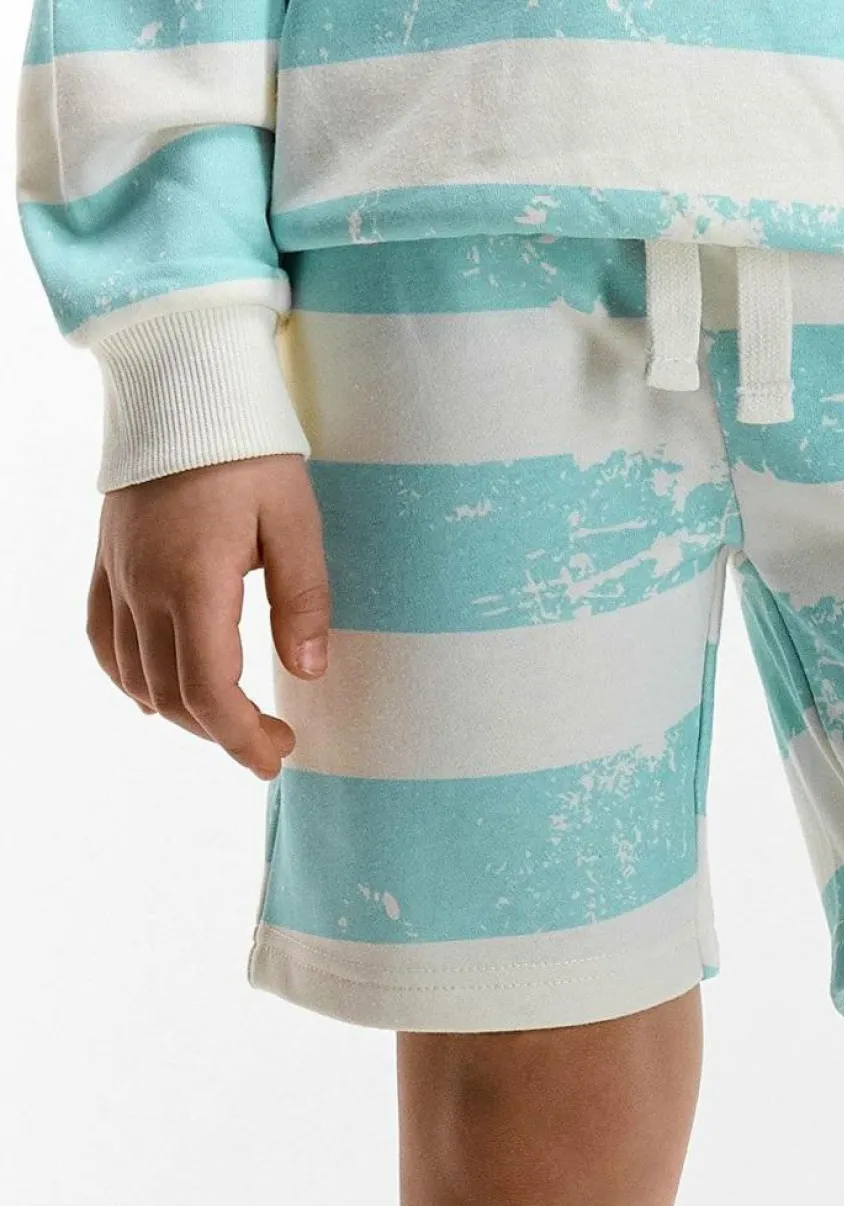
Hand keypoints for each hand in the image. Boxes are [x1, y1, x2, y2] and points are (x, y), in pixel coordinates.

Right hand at [88, 454, 329, 779]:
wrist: (181, 381)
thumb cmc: (246, 446)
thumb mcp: (295, 519)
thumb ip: (303, 599)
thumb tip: (308, 671)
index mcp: (192, 581)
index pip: (207, 690)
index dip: (241, 737)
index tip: (277, 754)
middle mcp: (143, 587)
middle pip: (172, 694)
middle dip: (223, 732)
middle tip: (272, 741)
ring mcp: (117, 575)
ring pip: (135, 676)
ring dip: (183, 712)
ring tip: (232, 719)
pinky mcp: (107, 560)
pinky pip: (104, 639)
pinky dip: (130, 677)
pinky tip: (162, 692)